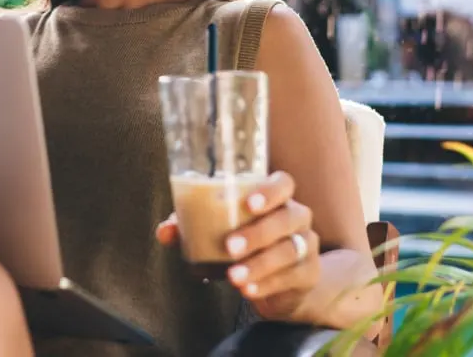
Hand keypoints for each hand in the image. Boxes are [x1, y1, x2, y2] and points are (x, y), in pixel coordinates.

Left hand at [156, 171, 321, 320]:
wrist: (282, 278)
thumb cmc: (245, 239)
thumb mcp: (219, 229)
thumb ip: (192, 226)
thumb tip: (164, 231)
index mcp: (276, 196)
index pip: (283, 183)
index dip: (270, 191)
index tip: (248, 204)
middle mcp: (296, 216)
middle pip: (287, 217)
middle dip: (257, 233)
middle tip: (229, 247)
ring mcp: (306, 245)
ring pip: (289, 250)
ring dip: (259, 264)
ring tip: (233, 276)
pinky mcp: (308, 274)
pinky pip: (292, 277)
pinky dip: (267, 284)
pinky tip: (248, 289)